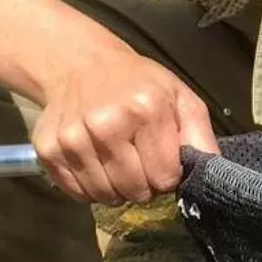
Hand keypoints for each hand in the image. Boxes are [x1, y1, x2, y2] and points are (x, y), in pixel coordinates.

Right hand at [31, 46, 219, 203]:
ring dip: (117, 189)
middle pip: (135, 191)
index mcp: (145, 110)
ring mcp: (73, 138)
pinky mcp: (47, 150)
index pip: (164, 177)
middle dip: (144, 185)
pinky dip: (91, 188)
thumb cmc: (138, 84)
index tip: (163, 161)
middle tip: (141, 162)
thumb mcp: (179, 97)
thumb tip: (213, 174)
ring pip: (105, 197)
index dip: (168, 175)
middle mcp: (105, 124)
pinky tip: (97, 164)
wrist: (80, 65)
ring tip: (119, 163)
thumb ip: (200, 136)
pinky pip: (77, 194)